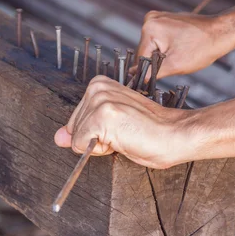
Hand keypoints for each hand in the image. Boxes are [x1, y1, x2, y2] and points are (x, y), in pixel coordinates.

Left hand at [54, 76, 192, 168]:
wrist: (176, 134)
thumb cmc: (151, 132)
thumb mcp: (112, 129)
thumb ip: (83, 130)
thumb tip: (58, 138)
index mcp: (99, 85)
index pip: (75, 121)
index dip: (95, 134)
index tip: (120, 129)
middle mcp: (96, 88)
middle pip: (72, 128)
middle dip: (94, 139)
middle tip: (124, 133)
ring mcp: (99, 100)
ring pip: (76, 138)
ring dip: (100, 145)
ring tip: (126, 135)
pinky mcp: (102, 115)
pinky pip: (81, 145)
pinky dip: (100, 150)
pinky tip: (123, 139)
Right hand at [133, 11, 231, 78]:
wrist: (221, 33)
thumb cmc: (202, 48)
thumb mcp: (174, 65)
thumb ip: (152, 73)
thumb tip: (135, 78)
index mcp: (150, 28)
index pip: (140, 58)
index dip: (147, 72)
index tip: (154, 81)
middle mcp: (150, 19)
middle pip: (145, 51)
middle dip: (155, 63)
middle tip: (173, 67)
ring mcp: (158, 18)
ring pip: (152, 47)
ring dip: (161, 57)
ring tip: (178, 58)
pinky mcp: (166, 20)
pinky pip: (159, 41)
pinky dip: (166, 49)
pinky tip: (179, 51)